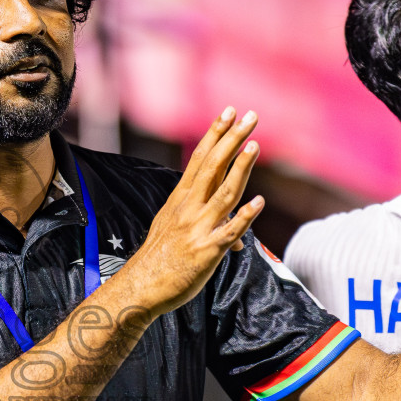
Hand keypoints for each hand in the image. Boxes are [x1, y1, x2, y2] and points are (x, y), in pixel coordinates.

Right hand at [111, 107, 263, 318]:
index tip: (228, 112)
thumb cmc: (160, 260)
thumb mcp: (177, 234)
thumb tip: (238, 238)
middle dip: (232, 140)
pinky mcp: (207, 251)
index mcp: (180, 200)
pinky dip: (245, 216)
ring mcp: (198, 228)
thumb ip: (208, 227)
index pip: (200, 160)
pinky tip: (258, 202)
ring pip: (223, 193)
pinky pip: (229, 231)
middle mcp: (188, 209)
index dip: (215, 135)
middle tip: (249, 117)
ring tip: (254, 146)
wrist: (141, 288)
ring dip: (239, 168)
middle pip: (213, 167)